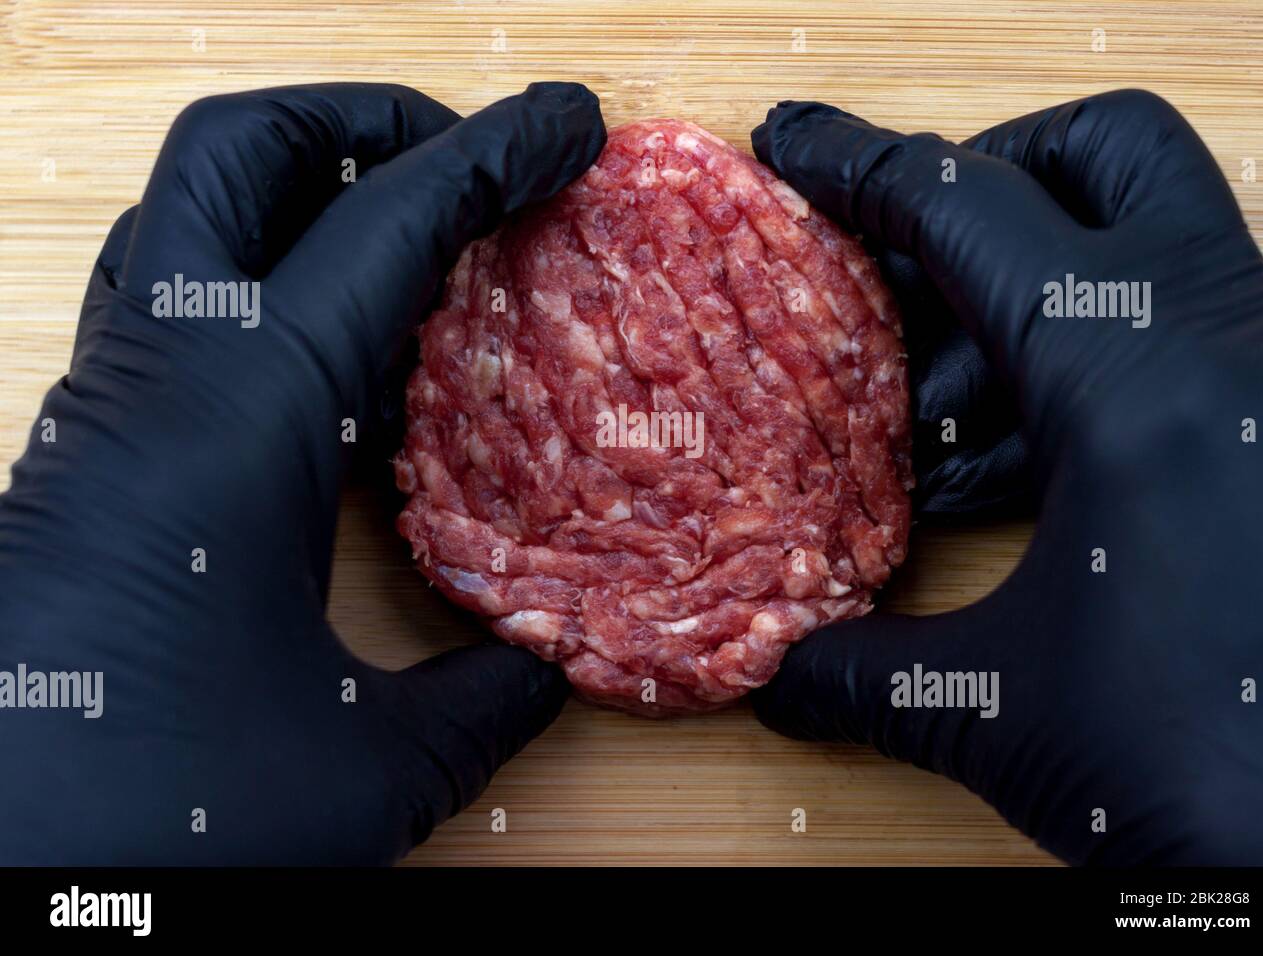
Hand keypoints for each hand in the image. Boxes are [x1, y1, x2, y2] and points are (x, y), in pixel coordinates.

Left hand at [0, 82, 605, 862]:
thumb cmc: (153, 815)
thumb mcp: (361, 775)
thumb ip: (483, 703)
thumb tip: (556, 662)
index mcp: (241, 418)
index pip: (384, 225)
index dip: (492, 159)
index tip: (569, 124)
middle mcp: (161, 380)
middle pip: (236, 155)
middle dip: (361, 122)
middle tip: (466, 165)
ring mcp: (115, 408)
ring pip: (195, 227)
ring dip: (310, 200)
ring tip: (423, 249)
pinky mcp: (98, 453)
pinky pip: (189, 312)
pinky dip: (278, 290)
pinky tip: (353, 374)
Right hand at [750, 90, 1262, 864]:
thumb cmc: (1205, 770)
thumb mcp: (1003, 710)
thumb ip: (865, 674)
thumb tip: (771, 671)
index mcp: (1139, 382)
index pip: (971, 213)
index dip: (864, 170)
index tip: (796, 147)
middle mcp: (1233, 348)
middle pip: (1108, 158)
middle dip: (990, 181)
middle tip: (910, 265)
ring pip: (1149, 254)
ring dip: (1025, 313)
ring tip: (943, 432)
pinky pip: (1182, 346)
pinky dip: (1086, 376)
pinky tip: (1023, 481)